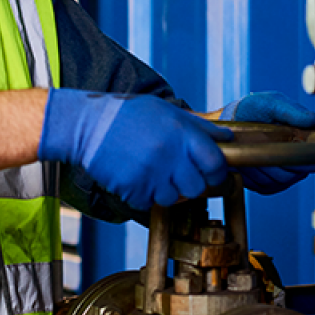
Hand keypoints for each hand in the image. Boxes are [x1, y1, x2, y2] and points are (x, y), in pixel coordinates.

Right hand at [39, 89, 231, 210]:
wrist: (88, 125)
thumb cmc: (129, 114)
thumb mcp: (167, 111)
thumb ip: (198, 127)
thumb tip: (226, 138)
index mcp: (181, 133)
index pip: (215, 163)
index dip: (218, 172)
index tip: (212, 173)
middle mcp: (169, 155)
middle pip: (198, 187)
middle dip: (192, 183)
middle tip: (178, 172)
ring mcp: (151, 174)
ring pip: (174, 199)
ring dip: (167, 190)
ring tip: (153, 170)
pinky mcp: (133, 190)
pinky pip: (150, 203)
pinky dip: (145, 195)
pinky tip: (136, 175)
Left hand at [220, 91, 314, 194]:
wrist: (232, 118)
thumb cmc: (254, 109)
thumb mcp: (271, 103)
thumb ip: (292, 111)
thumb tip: (314, 120)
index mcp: (304, 143)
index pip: (312, 161)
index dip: (300, 156)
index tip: (285, 144)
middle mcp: (295, 163)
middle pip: (295, 173)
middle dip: (278, 158)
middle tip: (262, 140)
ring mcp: (281, 176)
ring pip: (279, 179)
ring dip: (264, 163)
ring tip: (252, 145)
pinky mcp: (265, 185)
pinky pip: (264, 185)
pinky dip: (254, 173)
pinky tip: (247, 156)